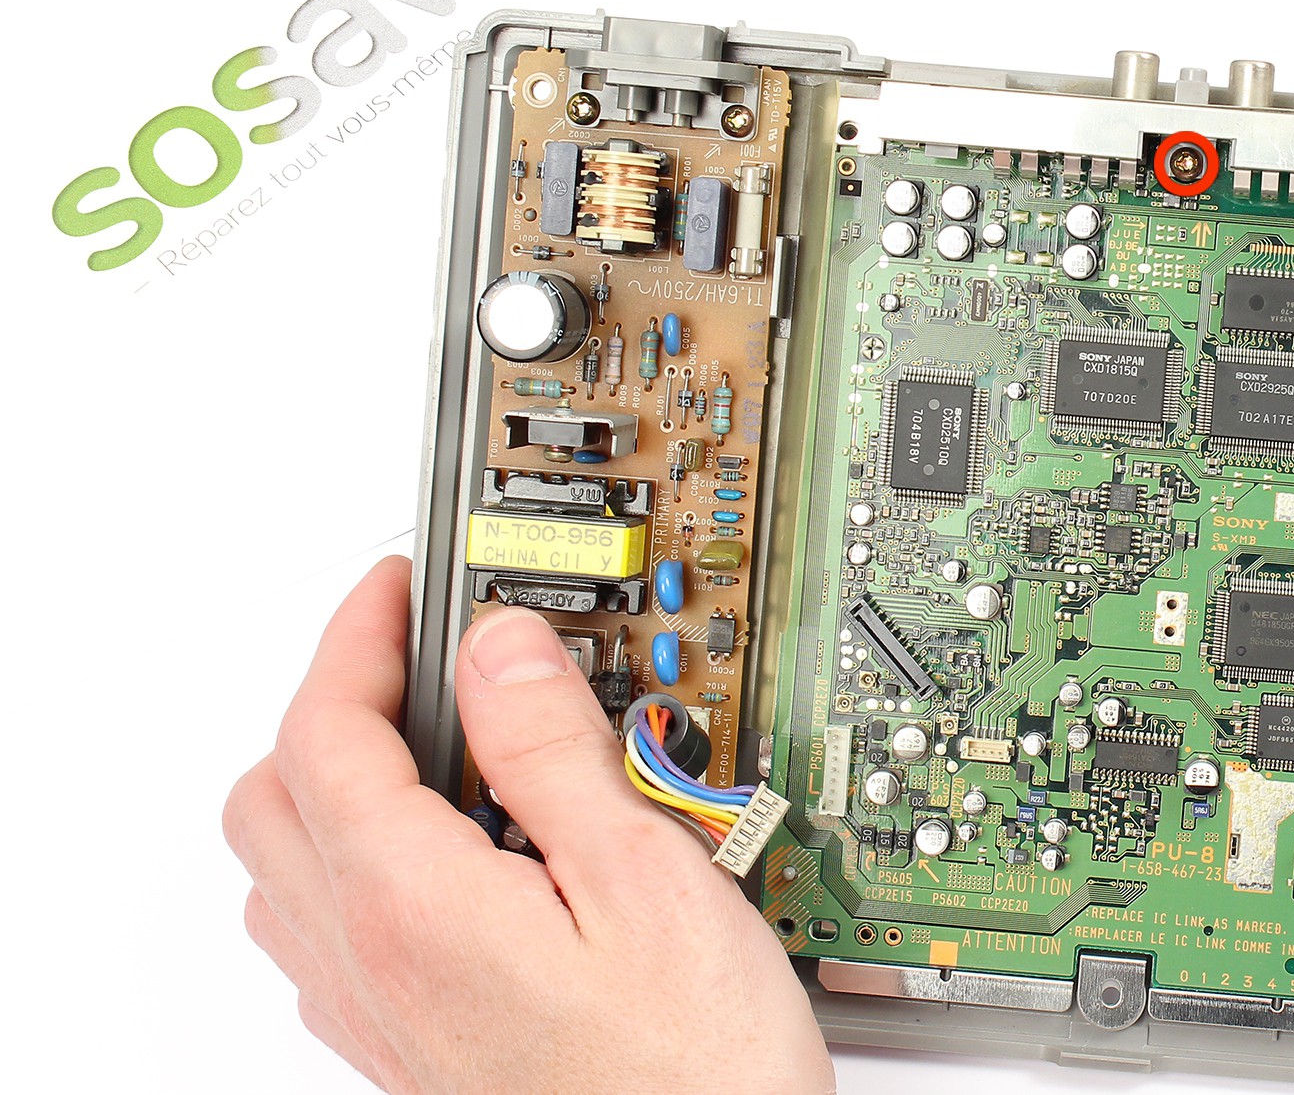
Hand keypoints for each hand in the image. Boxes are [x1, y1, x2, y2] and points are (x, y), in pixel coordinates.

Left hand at [223, 557, 833, 1093]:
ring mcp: (380, 1019)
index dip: (355, 632)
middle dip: (327, 701)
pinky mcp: (410, 1056)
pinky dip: (353, 868)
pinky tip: (449, 865)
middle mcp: (370, 965)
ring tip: (433, 747)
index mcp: (415, 904)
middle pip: (271, 796)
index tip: (400, 582)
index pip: (324, 728)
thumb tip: (499, 647)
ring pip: (283, 875)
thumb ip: (555, 754)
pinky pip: (325, 942)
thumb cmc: (689, 1075)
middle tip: (415, 655)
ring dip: (327, 786)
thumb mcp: (645, 880)